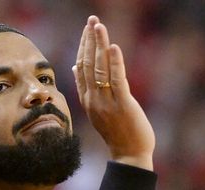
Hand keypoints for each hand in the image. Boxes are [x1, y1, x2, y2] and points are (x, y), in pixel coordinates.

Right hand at [73, 16, 154, 170]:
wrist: (128, 155)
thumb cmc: (118, 132)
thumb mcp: (98, 110)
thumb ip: (88, 89)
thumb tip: (76, 68)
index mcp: (88, 99)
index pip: (81, 67)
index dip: (83, 46)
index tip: (87, 29)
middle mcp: (94, 99)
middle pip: (87, 64)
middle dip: (89, 40)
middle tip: (92, 20)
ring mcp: (106, 102)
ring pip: (99, 68)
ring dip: (99, 45)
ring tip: (98, 26)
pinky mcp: (122, 105)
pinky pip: (116, 80)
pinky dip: (114, 62)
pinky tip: (113, 47)